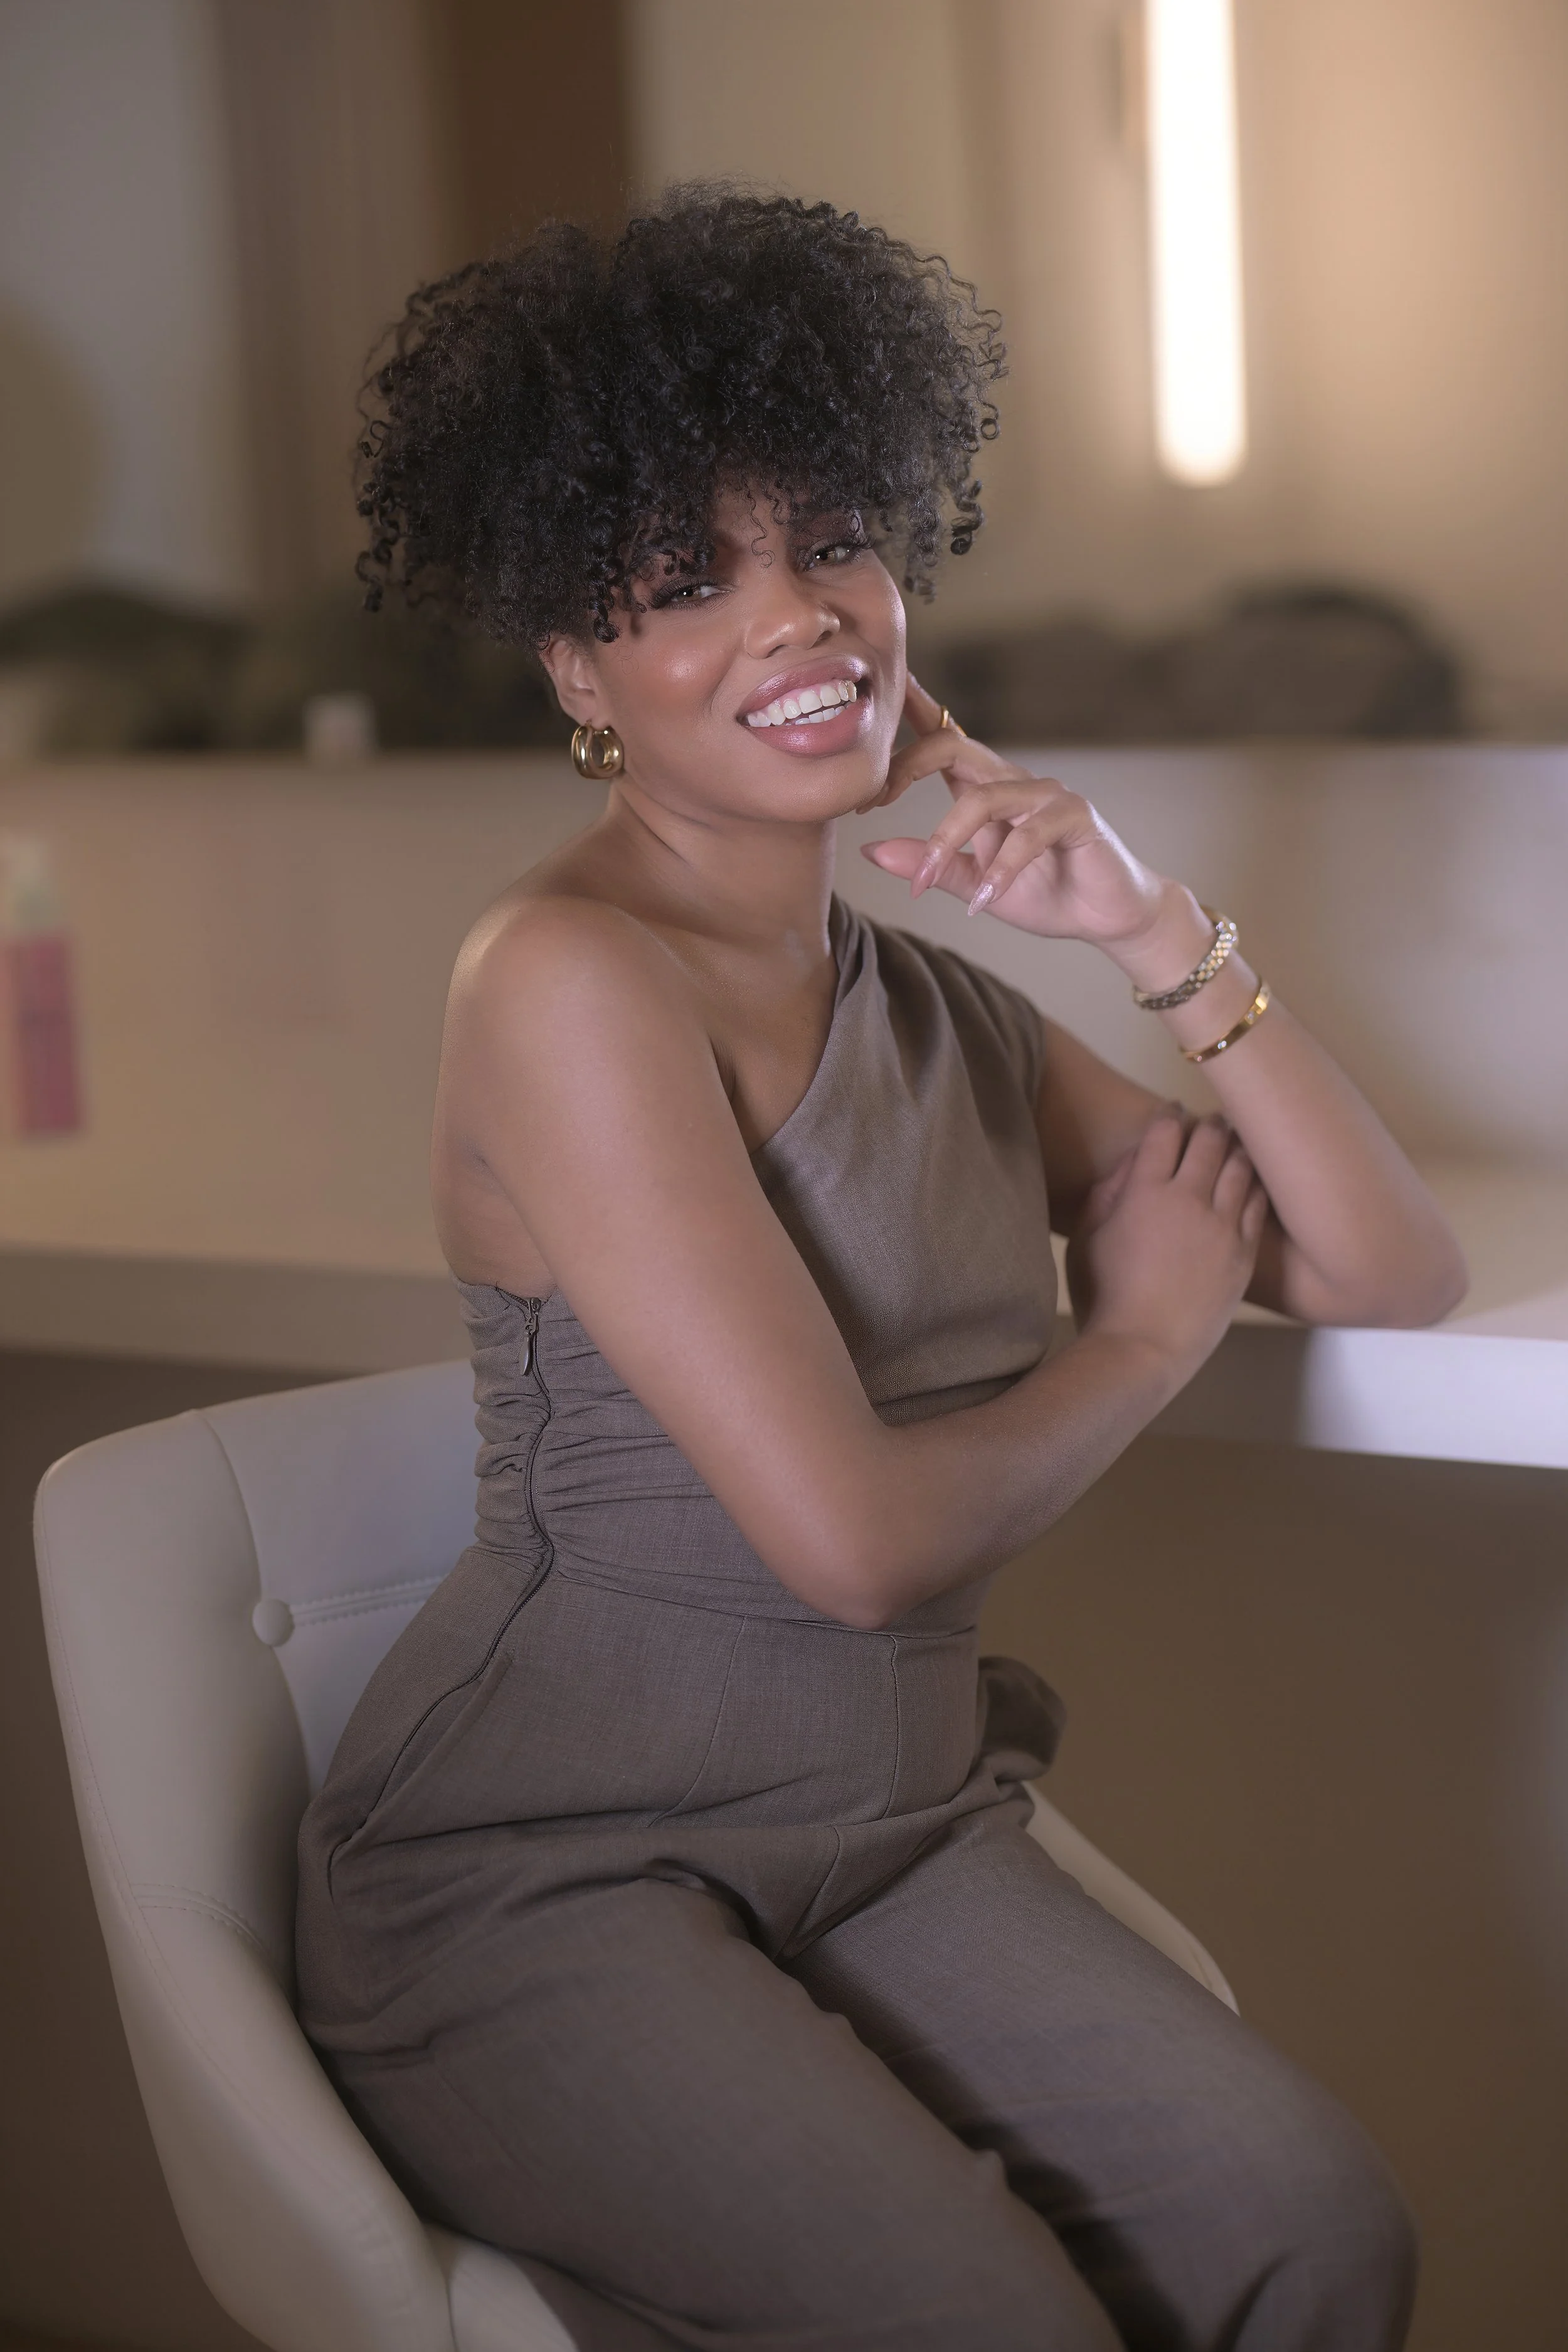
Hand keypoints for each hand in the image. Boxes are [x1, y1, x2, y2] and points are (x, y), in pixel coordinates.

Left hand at [858, 677, 1172, 953]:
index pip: (942, 739)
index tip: (859, 735)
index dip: (906, 719)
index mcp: (984, 787)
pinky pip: (1029, 833)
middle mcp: (1012, 780)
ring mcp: (1046, 794)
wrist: (1107, 916)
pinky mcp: (1076, 816)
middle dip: (906, 768)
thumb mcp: (974, 883)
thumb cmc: (1045, 892)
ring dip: (946, 840)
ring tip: (924, 883)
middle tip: (869, 805)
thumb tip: (871, 850)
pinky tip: (983, 903)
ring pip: (983, 796)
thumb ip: (931, 865)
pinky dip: (1001, 871)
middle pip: (952, 745)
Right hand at [1066, 1110, 1268, 1383]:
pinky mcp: (1244, 1253)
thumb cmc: (1102, 1297)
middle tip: (1210, 1121)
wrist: (1142, 1350)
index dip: (1169, 1115)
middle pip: (1209, 1140)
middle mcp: (1188, 1200)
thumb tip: (1130, 1162)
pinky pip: (1259, 1204)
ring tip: (1236, 1140)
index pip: (1164, 1133)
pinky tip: (1253, 1179)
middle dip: (1209, 1123)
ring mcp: (1222, 1226)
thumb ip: (1107, 1193)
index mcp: (1144, 1192)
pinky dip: (1257, 1183)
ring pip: (1241, 1166)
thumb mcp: (1087, 1239)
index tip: (1172, 1112)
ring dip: (1238, 1146)